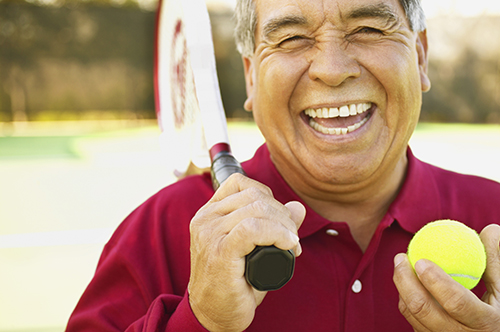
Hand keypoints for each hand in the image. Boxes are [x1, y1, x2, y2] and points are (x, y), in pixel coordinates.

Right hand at [188, 173, 305, 331]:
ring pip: (257, 209)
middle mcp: (205, 219)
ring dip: (284, 225)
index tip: (279, 219)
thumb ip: (274, 225)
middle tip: (292, 237)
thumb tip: (298, 207)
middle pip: (254, 195)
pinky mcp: (219, 251)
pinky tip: (288, 246)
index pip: (240, 182)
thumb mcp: (254, 248)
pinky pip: (253, 228)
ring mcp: (210, 234)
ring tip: (291, 244)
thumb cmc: (233, 283)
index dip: (266, 195)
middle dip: (282, 213)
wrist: (212, 315)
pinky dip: (277, 234)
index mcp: (209, 213)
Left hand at [393, 224, 499, 330]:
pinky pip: (413, 321)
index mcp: (487, 324)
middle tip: (400, 257)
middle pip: (423, 309)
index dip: (436, 282)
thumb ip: (495, 260)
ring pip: (413, 316)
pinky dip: (407, 300)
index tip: (421, 260)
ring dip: (402, 289)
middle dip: (405, 281)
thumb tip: (489, 229)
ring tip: (401, 264)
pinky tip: (409, 283)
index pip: (456, 303)